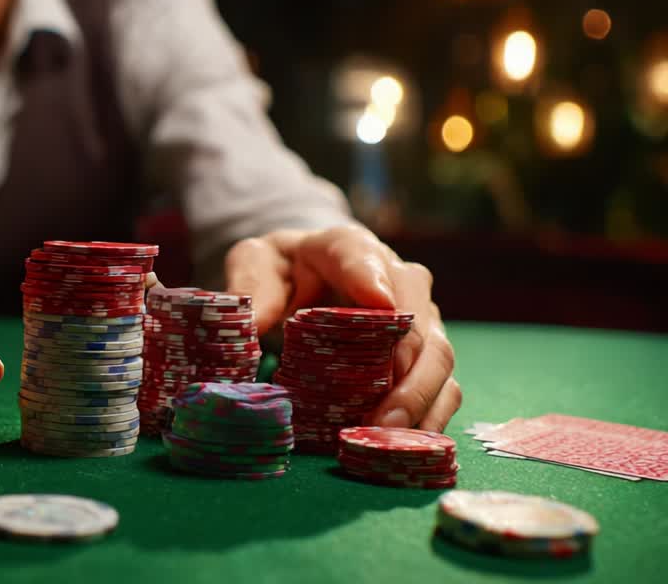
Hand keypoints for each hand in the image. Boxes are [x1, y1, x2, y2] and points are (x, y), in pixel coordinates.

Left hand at [223, 225, 460, 430]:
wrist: (304, 279)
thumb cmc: (281, 270)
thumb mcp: (254, 265)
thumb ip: (250, 286)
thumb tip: (253, 327)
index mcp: (347, 248)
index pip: (360, 255)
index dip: (370, 278)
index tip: (376, 303)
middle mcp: (398, 281)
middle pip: (416, 317)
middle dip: (404, 363)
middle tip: (381, 404)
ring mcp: (420, 321)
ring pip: (437, 358)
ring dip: (418, 399)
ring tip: (386, 434)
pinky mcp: (425, 358)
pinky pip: (443, 389)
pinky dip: (428, 418)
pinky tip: (402, 445)